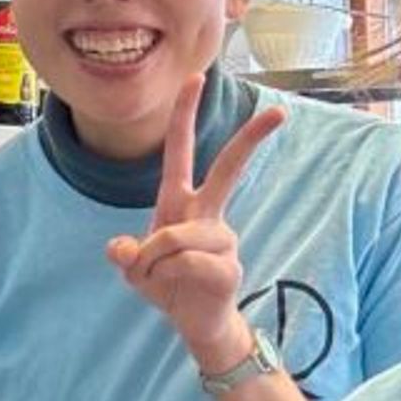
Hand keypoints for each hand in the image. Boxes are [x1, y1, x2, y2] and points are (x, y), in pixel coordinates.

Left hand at [106, 74, 284, 367]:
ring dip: (151, 263)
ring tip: (160, 279)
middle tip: (281, 112)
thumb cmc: (169, 285)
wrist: (197, 323)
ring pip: (174, 236)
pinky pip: (183, 264)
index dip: (184, 114)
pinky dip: (165, 278)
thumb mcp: (135, 269)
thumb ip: (126, 256)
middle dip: (251, 139)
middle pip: (228, 169)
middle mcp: (206, 213)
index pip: (180, 151)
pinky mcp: (228, 265)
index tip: (196, 77)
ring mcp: (222, 237)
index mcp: (180, 201)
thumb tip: (120, 249)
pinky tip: (178, 290)